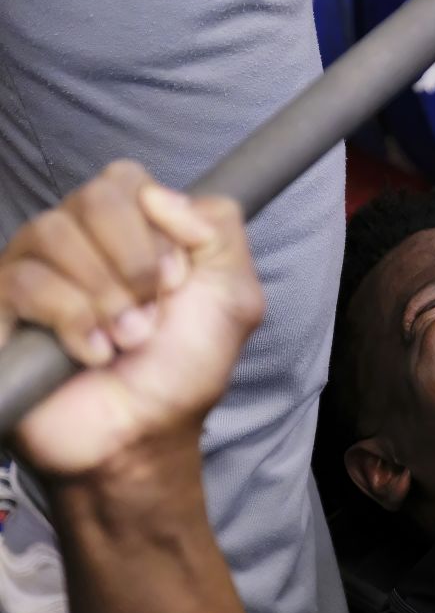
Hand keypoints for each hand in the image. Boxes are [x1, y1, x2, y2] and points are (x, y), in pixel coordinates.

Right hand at [0, 161, 263, 480]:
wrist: (144, 432)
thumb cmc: (186, 365)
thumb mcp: (234, 294)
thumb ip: (219, 228)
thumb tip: (158, 193)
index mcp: (132, 227)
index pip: (127, 181)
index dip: (155, 231)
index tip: (176, 282)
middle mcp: (79, 238)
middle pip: (92, 197)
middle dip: (133, 262)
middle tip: (150, 314)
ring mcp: (34, 269)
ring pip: (53, 234)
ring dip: (105, 297)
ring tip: (125, 340)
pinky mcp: (2, 305)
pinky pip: (25, 282)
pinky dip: (72, 321)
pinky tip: (93, 353)